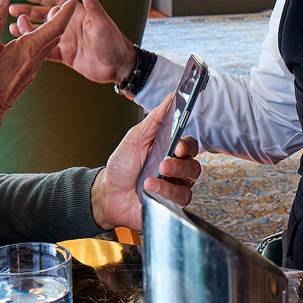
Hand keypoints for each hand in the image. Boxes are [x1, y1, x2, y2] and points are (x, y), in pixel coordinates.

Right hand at [0, 0, 77, 130]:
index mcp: (29, 49)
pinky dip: (31, 42)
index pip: (55, 26)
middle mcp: (34, 59)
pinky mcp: (23, 75)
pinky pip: (34, 54)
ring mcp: (29, 69)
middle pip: (52, 35)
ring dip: (41, 30)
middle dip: (55, 18)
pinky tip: (20, 40)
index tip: (71, 1)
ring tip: (29, 18)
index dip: (64, 12)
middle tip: (54, 6)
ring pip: (43, 45)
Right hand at [8, 0, 136, 84]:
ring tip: (11, 27)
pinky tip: (22, 45)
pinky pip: (46, 50)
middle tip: (12, 9)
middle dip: (28, 12)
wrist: (118, 68)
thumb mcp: (103, 24)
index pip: (56, 2)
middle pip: (45, 16)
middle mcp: (70, 26)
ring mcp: (67, 41)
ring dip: (28, 29)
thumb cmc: (114, 43)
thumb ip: (93, 5)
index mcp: (78, 16)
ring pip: (42, 33)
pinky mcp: (66, 56)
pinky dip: (34, 47)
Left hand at [90, 94, 201, 229]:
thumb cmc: (122, 166)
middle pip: (194, 166)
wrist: (108, 194)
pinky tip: (150, 191)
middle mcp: (176, 170)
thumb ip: (156, 118)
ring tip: (150, 181)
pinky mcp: (170, 205)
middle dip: (179, 166)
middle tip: (163, 165)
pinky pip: (179, 201)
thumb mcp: (136, 137)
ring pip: (188, 185)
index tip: (177, 147)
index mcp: (169, 151)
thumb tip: (172, 96)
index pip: (189, 146)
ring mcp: (174, 188)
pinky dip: (164, 194)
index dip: (187, 146)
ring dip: (169, 182)